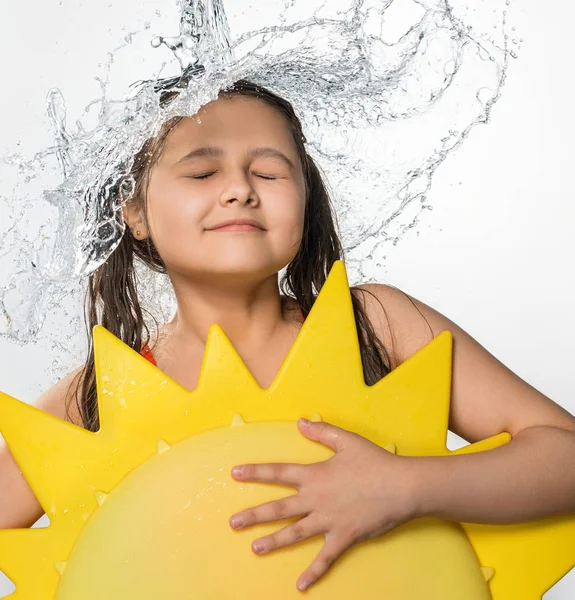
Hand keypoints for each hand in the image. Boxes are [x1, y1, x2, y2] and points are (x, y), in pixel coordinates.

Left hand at [229, 418, 417, 591]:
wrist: (402, 486)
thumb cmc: (375, 461)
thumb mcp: (347, 440)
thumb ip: (321, 431)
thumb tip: (300, 422)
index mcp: (315, 475)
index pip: (278, 473)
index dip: (256, 472)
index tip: (235, 473)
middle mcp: (316, 499)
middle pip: (279, 509)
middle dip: (254, 515)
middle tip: (233, 523)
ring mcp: (328, 520)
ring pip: (295, 533)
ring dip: (274, 542)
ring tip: (255, 548)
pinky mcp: (344, 537)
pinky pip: (325, 558)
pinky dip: (313, 572)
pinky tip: (300, 585)